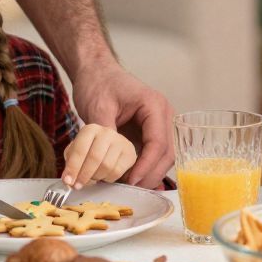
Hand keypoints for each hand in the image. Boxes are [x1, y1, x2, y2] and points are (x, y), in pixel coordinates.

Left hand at [61, 125, 135, 186]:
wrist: (109, 147)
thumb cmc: (89, 151)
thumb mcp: (76, 153)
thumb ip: (70, 165)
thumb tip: (69, 181)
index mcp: (90, 130)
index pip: (80, 150)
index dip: (73, 167)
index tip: (67, 181)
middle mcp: (106, 132)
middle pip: (95, 158)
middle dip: (84, 175)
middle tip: (78, 186)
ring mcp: (120, 141)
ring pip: (106, 167)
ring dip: (96, 177)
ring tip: (92, 178)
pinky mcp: (130, 153)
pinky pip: (117, 172)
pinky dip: (108, 179)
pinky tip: (104, 175)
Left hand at [70, 61, 173, 185]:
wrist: (95, 72)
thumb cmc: (98, 83)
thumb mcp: (98, 107)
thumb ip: (104, 133)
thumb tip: (103, 162)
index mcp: (154, 106)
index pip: (158, 142)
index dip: (146, 165)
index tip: (131, 180)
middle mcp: (162, 116)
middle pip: (167, 154)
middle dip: (150, 175)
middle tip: (130, 189)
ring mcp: (158, 126)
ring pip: (162, 159)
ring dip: (148, 174)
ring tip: (126, 186)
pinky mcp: (148, 134)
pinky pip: (151, 156)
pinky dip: (142, 170)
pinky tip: (129, 179)